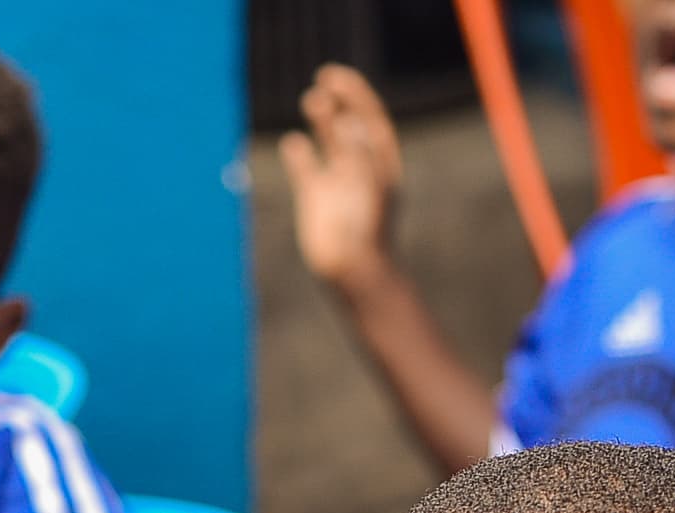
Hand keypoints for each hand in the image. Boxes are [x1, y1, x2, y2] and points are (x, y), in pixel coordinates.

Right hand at [279, 65, 403, 291]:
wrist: (355, 273)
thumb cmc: (370, 231)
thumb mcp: (372, 187)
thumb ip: (361, 152)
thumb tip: (347, 121)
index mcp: (381, 163)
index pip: (370, 118)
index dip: (355, 94)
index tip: (337, 78)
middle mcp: (359, 167)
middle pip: (348, 122)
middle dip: (338, 101)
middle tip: (322, 85)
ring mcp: (336, 181)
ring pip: (326, 139)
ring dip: (319, 117)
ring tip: (312, 99)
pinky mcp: (314, 198)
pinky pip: (303, 166)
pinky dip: (297, 152)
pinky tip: (293, 144)